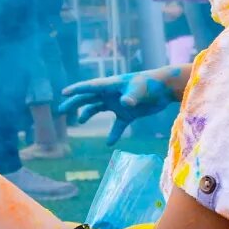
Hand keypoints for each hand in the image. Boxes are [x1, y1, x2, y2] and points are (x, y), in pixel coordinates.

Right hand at [59, 67, 183, 144]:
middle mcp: (112, 94)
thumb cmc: (152, 84)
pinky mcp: (129, 114)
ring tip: (79, 121)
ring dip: (88, 114)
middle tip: (61, 110)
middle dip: (74, 103)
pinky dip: (113, 133)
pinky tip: (109, 143)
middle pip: (88, 98)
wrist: (166, 89)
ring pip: (98, 109)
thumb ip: (131, 96)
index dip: (76, 90)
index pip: (90, 87)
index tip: (64, 93)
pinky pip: (117, 125)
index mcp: (111, 85)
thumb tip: (125, 104)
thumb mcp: (141, 89)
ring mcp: (119, 104)